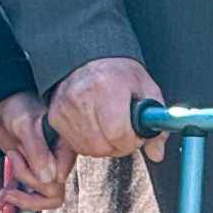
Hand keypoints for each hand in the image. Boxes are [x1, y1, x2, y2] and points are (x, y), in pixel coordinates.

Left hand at [0, 92, 71, 212]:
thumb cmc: (19, 107)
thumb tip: (50, 179)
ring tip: (2, 194)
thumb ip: (38, 152)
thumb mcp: (27, 127)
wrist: (1, 103)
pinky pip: (19, 192)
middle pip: (52, 191)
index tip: (20, 159)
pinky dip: (4, 202)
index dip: (39, 179)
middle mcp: (57, 159)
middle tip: (14, 166)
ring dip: (19, 199)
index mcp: (65, 148)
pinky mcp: (25, 170)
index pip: (59, 178)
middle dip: (29, 187)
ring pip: (39, 196)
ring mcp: (42, 166)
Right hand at [47, 57, 163, 161]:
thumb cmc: (120, 74)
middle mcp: (81, 98)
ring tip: (113, 129)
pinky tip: (98, 130)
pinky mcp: (55, 118)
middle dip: (120, 146)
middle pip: (102, 146)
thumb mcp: (147, 88)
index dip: (133, 140)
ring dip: (105, 146)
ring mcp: (64, 109)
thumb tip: (157, 153)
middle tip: (127, 134)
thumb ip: (157, 121)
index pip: (118, 133)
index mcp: (106, 86)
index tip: (138, 135)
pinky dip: (90, 144)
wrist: (90, 60)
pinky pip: (75, 146)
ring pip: (88, 150)